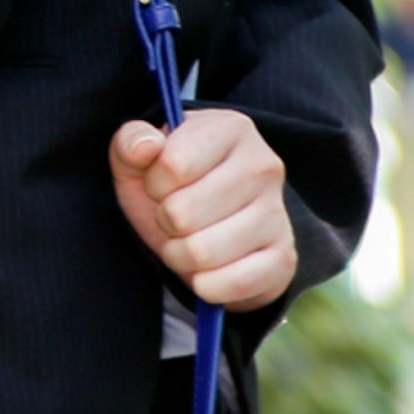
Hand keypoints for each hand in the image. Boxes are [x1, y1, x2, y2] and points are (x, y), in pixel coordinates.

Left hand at [110, 108, 296, 311]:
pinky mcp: (283, 258)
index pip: (173, 164)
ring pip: (203, 253)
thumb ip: (130, 143)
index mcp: (230, 128)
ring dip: (180, 255)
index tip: (162, 183)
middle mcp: (264, 165)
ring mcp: (278, 213)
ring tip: (187, 240)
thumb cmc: (170, 186)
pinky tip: (207, 270)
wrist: (204, 228)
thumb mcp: (139, 159)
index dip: (154, 183)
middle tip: (174, 217)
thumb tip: (145, 147)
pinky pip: (234, 283)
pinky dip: (207, 285)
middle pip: (182, 213)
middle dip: (165, 223)